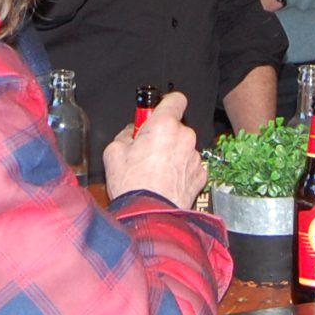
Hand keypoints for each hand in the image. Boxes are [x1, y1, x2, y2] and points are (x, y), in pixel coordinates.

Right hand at [103, 91, 205, 209]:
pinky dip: (181, 170)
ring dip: (173, 154)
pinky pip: (190, 165)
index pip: (176, 99)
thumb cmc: (132, 184)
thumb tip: (132, 133)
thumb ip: (126, 135)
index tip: (157, 112)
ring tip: (155, 171)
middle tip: (147, 151)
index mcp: (164, 125)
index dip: (166, 104)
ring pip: (183, 147)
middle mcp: (184, 136)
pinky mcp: (201, 175)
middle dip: (164, 135)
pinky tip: (167, 182)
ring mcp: (195, 156)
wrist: (150, 215)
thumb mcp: (113, 152)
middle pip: (176, 126)